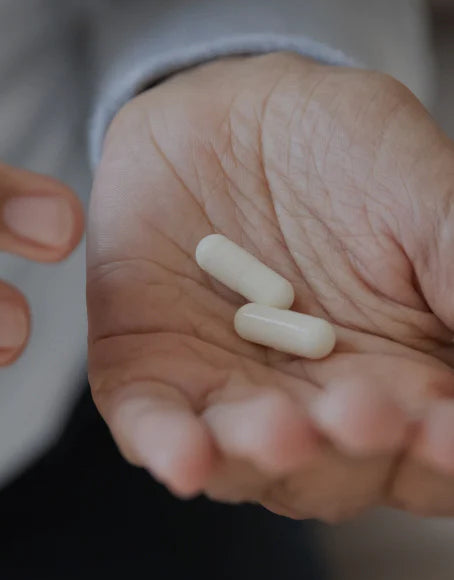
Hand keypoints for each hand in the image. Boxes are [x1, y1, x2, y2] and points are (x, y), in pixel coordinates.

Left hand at [87, 52, 453, 520]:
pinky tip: (184, 457)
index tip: (448, 432)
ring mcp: (232, 393)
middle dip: (352, 452)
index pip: (432, 446)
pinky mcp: (156, 373)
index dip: (442, 451)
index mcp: (403, 377)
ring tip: (280, 433)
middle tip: (364, 417)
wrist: (221, 111)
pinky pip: (155, 425)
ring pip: (248, 459)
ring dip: (263, 457)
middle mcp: (317, 402)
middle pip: (342, 468)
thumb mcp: (418, 191)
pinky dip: (167, 446)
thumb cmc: (337, 150)